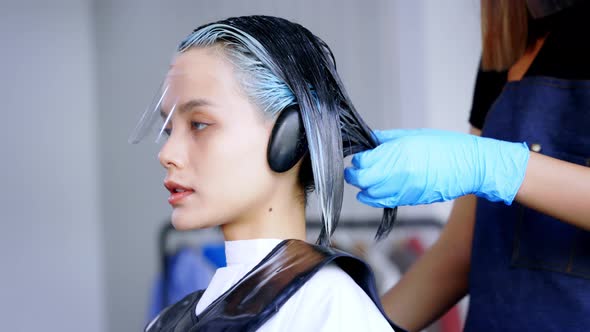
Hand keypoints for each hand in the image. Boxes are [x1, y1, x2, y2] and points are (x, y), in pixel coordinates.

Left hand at [344, 129, 529, 206]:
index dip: (358, 159)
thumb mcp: (414, 135)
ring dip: (364, 187)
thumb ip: (388, 139)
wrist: (470, 167)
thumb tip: (370, 140)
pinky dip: (374, 197)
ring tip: (367, 179)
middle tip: (357, 168)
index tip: (359, 156)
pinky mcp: (409, 200)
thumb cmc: (446, 147)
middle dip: (356, 174)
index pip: (363, 161)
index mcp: (398, 152)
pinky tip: (375, 190)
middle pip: (362, 179)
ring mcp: (403, 189)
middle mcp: (398, 173)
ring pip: (369, 194)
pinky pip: (383, 202)